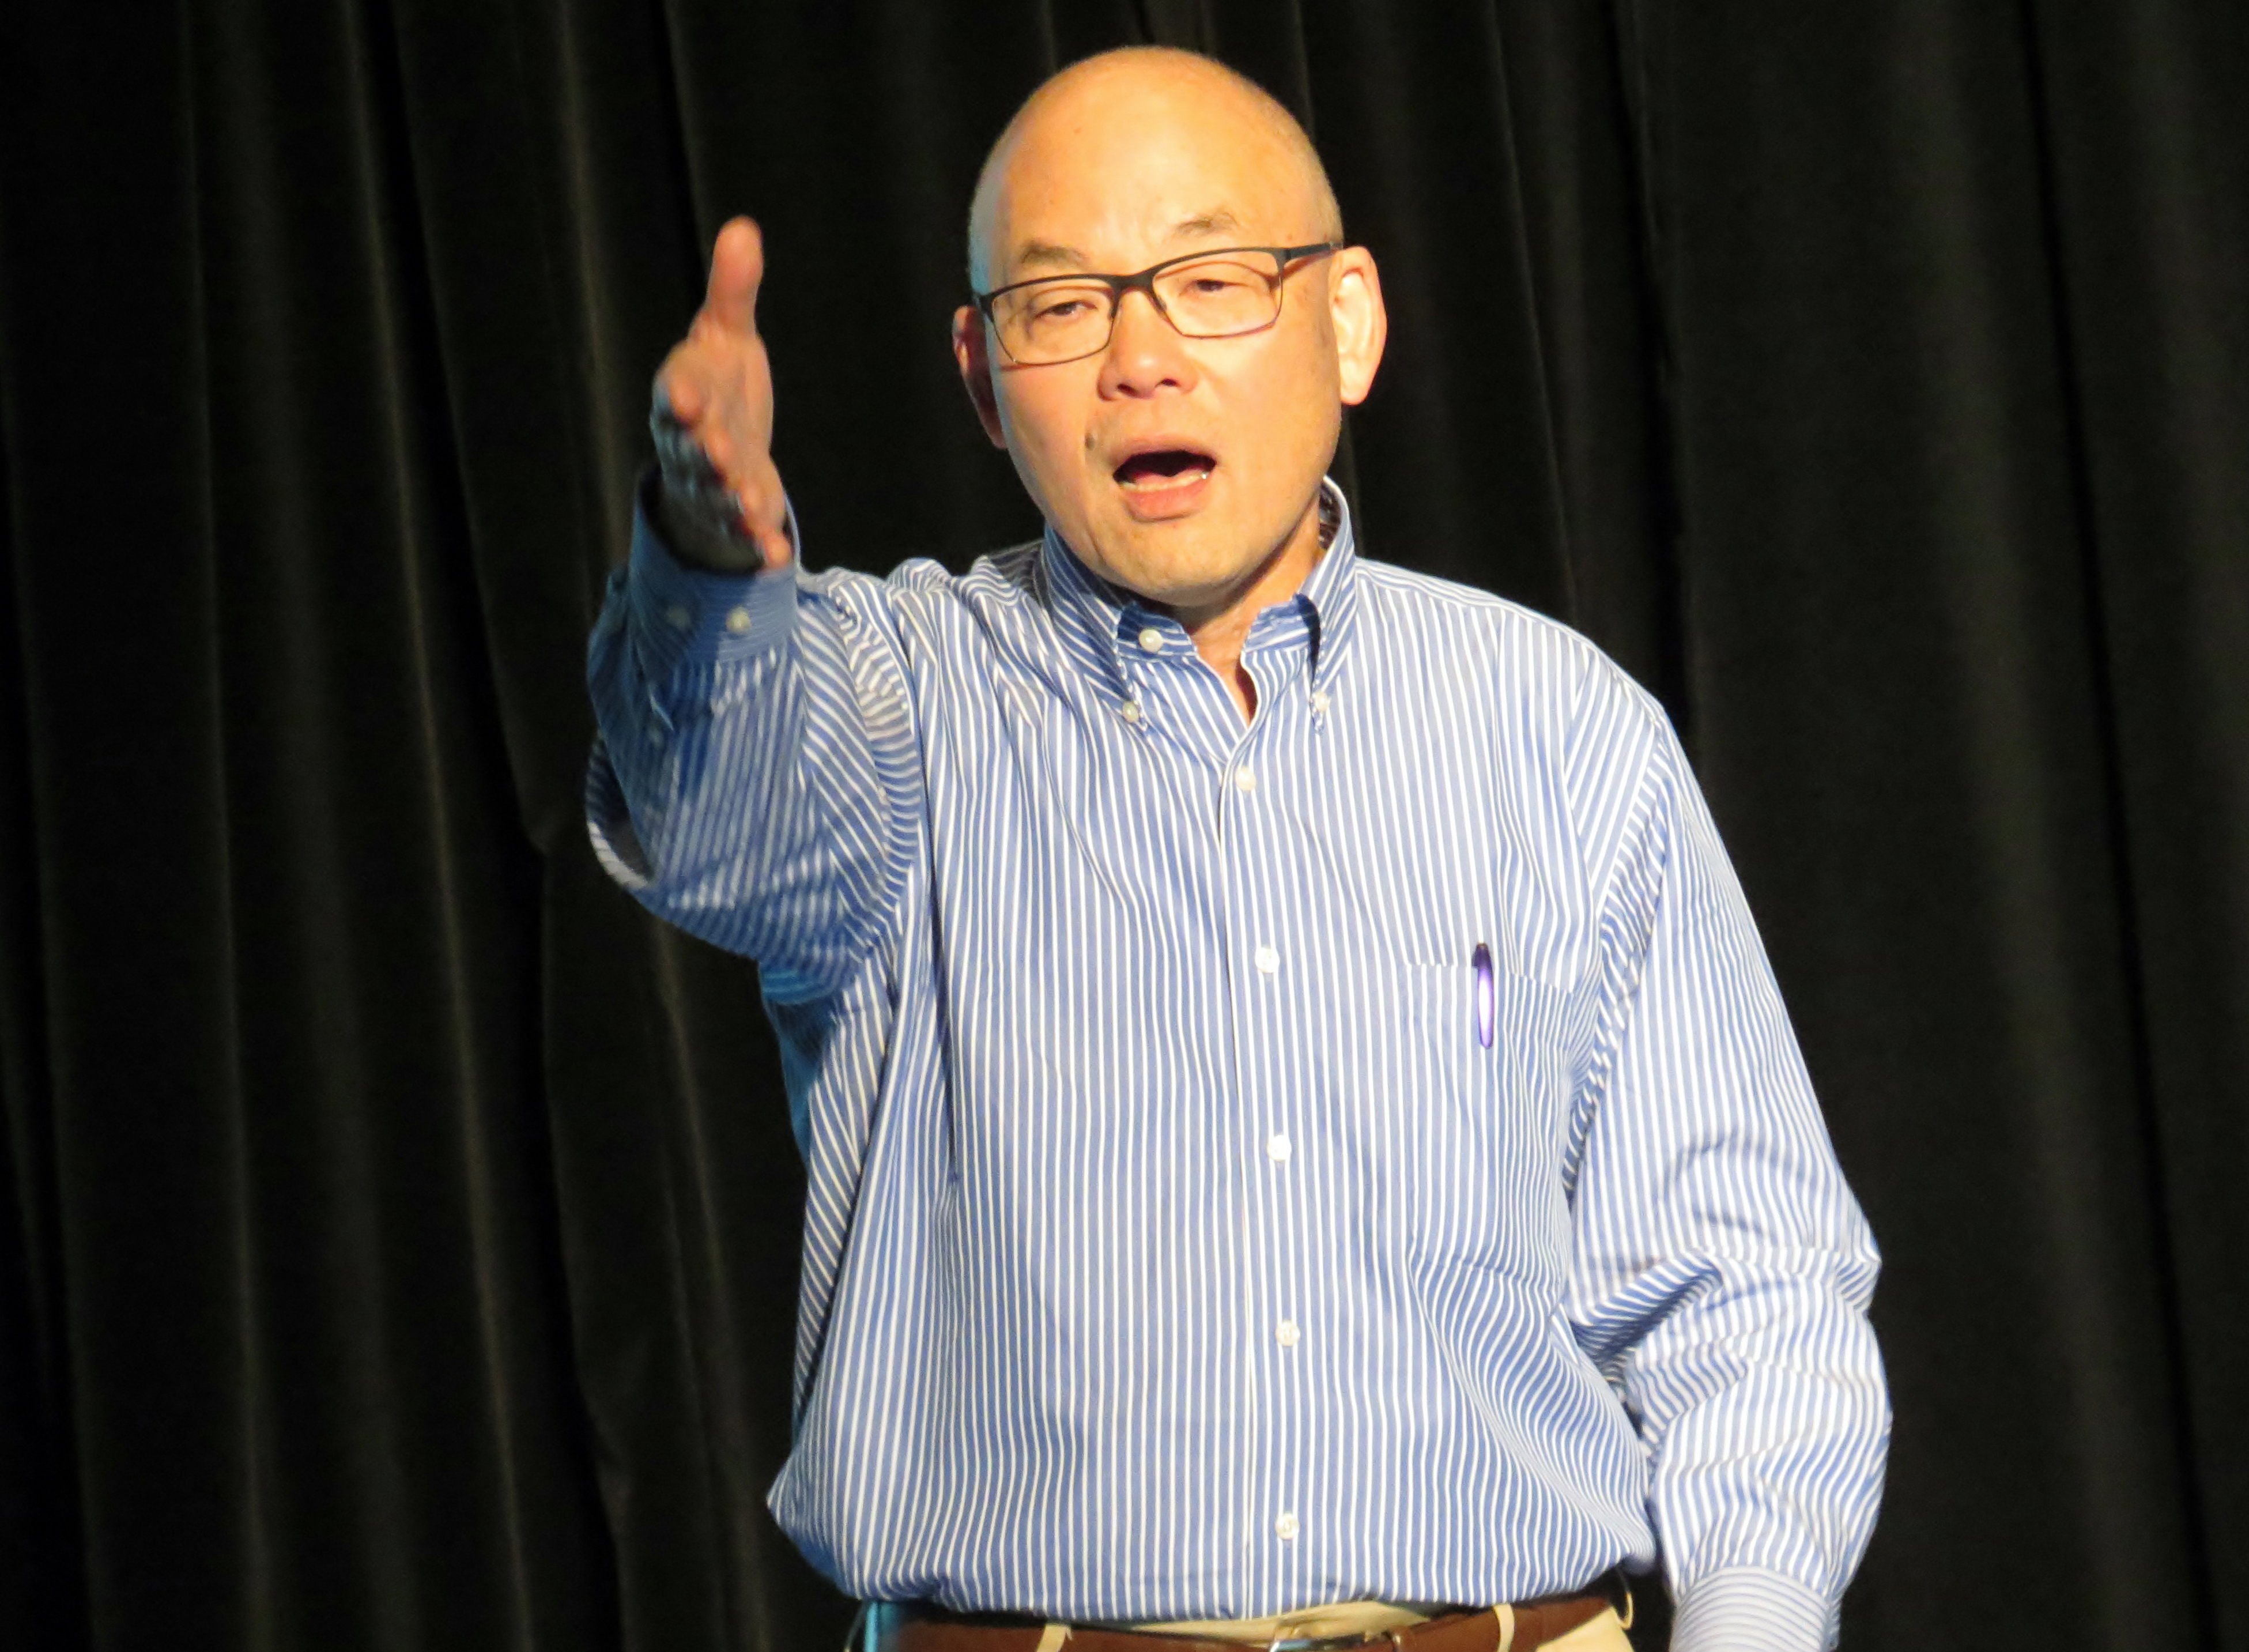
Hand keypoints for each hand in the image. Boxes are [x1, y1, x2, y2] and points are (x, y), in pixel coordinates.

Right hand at [649, 217, 792, 569]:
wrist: (719, 455)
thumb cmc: (718, 389)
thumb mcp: (725, 338)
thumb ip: (732, 293)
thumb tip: (744, 228)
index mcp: (684, 394)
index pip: (676, 392)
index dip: (680, 395)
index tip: (684, 396)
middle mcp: (691, 443)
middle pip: (691, 448)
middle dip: (702, 450)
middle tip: (715, 449)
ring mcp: (714, 485)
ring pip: (717, 494)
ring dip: (732, 499)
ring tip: (749, 503)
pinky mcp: (740, 516)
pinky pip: (746, 535)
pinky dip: (758, 544)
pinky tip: (775, 554)